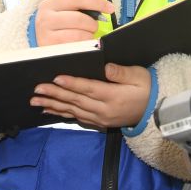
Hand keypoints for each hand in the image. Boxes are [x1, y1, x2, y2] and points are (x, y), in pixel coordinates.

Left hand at [31, 63, 151, 128]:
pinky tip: (49, 110)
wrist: (154, 111)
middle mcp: (103, 110)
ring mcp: (99, 118)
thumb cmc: (147, 89)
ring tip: (36, 101)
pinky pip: (76, 118)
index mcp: (113, 96)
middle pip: (75, 101)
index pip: (88, 88)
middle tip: (37, 89)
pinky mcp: (98, 122)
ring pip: (72, 111)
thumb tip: (106, 67)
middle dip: (55, 94)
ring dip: (53, 105)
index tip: (56, 78)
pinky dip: (61, 114)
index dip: (72, 83)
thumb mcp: (139, 76)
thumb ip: (122, 73)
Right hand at [34, 0, 115, 45]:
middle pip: (81, 18)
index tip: (110, 8)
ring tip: (85, 34)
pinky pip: (76, 46)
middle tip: (93, 26)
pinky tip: (80, 42)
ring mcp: (47, 35)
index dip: (97, 2)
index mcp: (50, 3)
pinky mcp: (52, 49)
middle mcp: (46, 18)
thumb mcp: (63, 7)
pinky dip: (84, 44)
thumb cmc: (55, 21)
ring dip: (88, 35)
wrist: (35, 38)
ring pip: (80, 34)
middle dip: (92, 23)